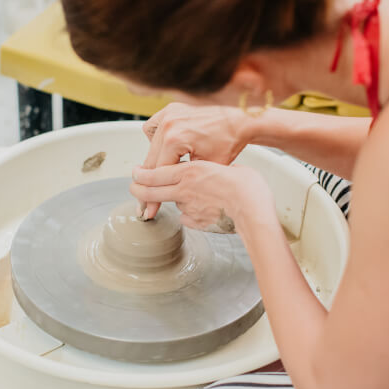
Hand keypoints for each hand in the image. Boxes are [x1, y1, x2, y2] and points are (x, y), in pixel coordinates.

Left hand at [130, 161, 274, 232]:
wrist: (254, 211)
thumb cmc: (247, 186)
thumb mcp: (227, 166)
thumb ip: (212, 169)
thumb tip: (213, 172)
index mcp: (191, 170)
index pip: (155, 172)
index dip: (141, 174)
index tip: (135, 173)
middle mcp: (184, 189)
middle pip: (150, 191)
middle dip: (138, 190)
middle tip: (133, 188)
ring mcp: (188, 208)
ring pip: (172, 203)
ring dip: (175, 201)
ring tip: (193, 197)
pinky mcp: (196, 223)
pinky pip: (187, 218)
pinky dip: (190, 215)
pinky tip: (203, 212)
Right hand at [140, 103, 250, 217]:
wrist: (239, 121)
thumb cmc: (228, 142)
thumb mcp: (204, 169)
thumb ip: (182, 181)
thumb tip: (165, 193)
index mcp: (175, 139)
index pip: (158, 173)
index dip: (154, 194)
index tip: (150, 208)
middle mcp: (168, 124)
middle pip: (151, 161)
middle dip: (149, 183)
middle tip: (148, 201)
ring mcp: (168, 114)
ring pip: (150, 146)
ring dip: (153, 161)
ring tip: (159, 177)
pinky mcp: (171, 110)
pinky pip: (153, 129)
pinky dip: (157, 141)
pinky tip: (165, 150)